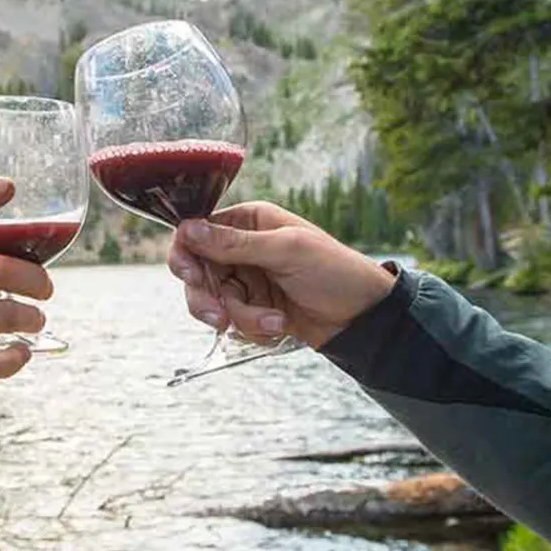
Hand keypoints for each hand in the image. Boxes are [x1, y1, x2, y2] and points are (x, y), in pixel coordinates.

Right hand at [167, 201, 397, 349]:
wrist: (364, 317)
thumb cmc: (334, 271)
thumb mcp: (286, 251)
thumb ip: (234, 243)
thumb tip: (188, 229)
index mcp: (249, 222)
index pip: (198, 232)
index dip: (186, 254)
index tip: (190, 275)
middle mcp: (243, 249)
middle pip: (198, 273)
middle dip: (207, 298)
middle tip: (218, 317)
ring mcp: (247, 280)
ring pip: (214, 302)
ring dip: (241, 317)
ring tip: (272, 322)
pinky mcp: (254, 308)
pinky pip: (234, 322)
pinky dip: (254, 328)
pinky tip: (281, 325)